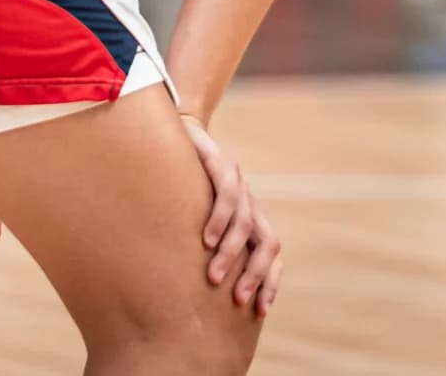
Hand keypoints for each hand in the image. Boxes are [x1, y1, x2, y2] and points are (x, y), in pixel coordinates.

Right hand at [182, 113, 282, 315]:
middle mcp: (249, 202)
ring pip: (247, 223)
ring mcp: (237, 181)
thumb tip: (191, 295)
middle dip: (255, 274)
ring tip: (214, 276)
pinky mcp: (219, 162)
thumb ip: (201, 249)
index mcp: (249, 218)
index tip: (259, 311)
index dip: (269, 281)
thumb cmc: (179, 189)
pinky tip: (206, 239)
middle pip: (268, 243)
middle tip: (236, 299)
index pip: (270, 254)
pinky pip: (228, 193)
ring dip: (231, 253)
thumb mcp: (193, 223)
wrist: (175, 134)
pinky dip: (220, 219)